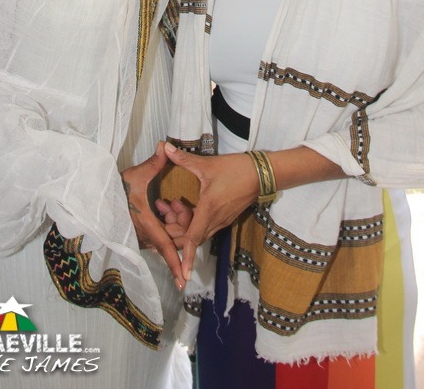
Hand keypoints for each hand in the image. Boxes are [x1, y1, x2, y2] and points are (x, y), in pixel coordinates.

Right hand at [121, 142, 185, 289]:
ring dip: (170, 224)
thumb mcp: (136, 174)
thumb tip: (164, 145)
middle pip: (170, 241)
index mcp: (146, 225)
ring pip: (163, 238)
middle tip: (177, 204)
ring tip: (166, 204)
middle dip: (180, 225)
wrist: (94, 196)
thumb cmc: (115, 187)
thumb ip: (154, 162)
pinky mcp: (135, 236)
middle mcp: (143, 236)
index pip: (166, 247)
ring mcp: (138, 237)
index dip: (176, 263)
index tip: (184, 280)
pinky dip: (164, 225)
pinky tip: (161, 209)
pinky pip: (156, 236)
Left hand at [164, 142, 259, 281]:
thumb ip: (184, 159)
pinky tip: (185, 212)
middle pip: (192, 240)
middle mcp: (216, 220)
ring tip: (170, 214)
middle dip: (175, 236)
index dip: (186, 257)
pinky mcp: (225, 217)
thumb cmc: (236, 169)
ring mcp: (222, 220)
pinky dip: (194, 225)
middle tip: (161, 224)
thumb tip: (165, 147)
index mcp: (209, 210)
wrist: (263, 174)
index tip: (181, 275)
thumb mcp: (208, 164)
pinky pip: (206, 228)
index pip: (193, 238)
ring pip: (199, 234)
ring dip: (184, 230)